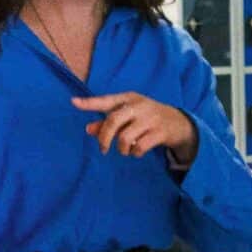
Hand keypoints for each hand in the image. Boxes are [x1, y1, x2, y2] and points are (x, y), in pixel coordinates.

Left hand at [73, 92, 196, 159]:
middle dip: (104, 138)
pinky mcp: (160, 132)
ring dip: (121, 148)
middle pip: (113, 121)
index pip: (106, 101)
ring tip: (124, 150)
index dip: (89, 103)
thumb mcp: (128, 116)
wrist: (179, 123)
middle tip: (102, 149)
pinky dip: (135, 153)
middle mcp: (138, 106)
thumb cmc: (146, 118)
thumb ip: (107, 122)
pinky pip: (140, 147)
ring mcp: (150, 119)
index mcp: (129, 99)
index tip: (73, 102)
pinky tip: (137, 151)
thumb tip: (88, 129)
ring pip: (125, 137)